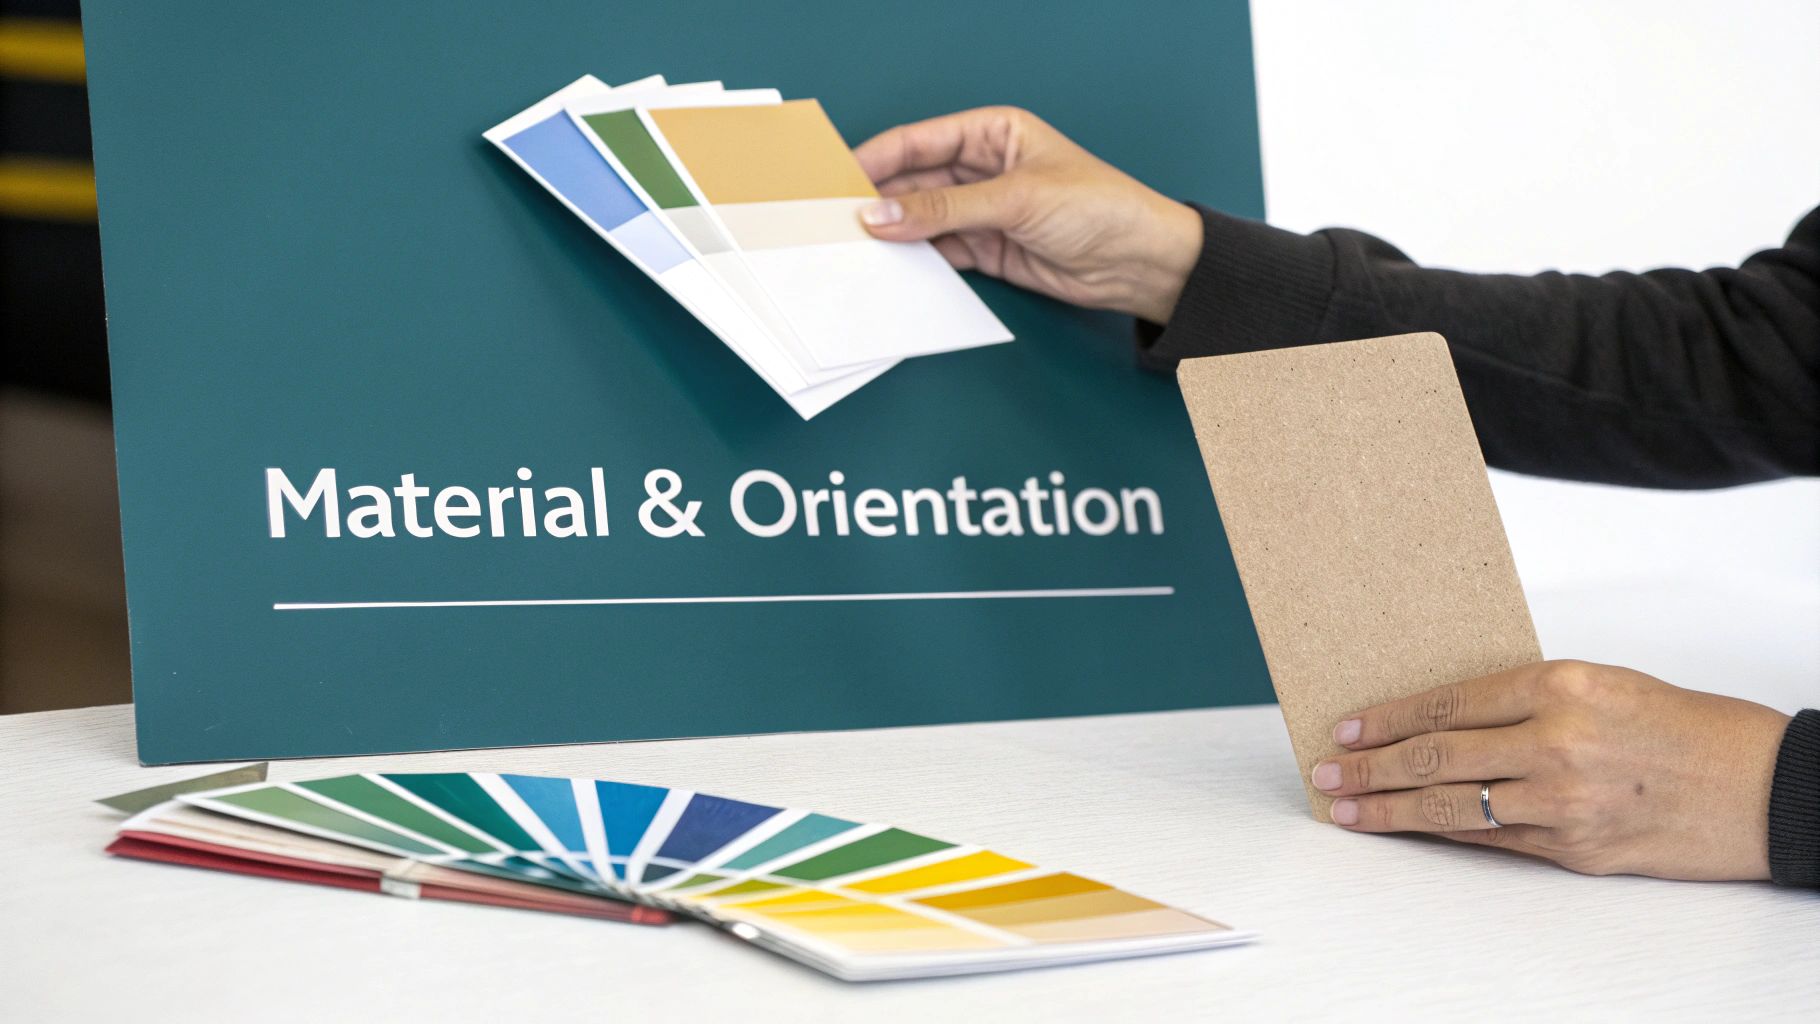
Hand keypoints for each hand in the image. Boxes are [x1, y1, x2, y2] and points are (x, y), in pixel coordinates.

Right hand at [853, 107, 1201, 323]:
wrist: (1140, 263)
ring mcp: (983, 210)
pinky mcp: (987, 249)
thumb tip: (883, 215)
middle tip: (834, 218)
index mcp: (993, 132)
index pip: (921, 141)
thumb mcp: (1017, 199)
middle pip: (914, 180)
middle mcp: (983, 168)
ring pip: (921, 218)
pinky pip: (938, 250)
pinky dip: (914, 259)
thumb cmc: (1100, 208)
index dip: (877, 157)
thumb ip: (945, 210)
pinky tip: (889, 266)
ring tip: (852, 245)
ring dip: (892, 232)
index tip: (838, 178)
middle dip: (877, 198)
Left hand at [1315, 660, 1790, 879]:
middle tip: (1326, 771)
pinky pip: (1491, 841)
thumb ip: (1527, 699)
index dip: (1387, 718)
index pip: (1448, 702)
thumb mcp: (1603, 684)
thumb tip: (1446, 716)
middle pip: (1436, 756)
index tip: (1347, 726)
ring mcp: (1563, 802)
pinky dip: (1443, 836)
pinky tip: (1408, 831)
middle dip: (1370, 767)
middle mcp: (1556, 742)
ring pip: (1452, 806)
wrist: (1760, 788)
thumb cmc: (1683, 726)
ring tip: (1346, 808)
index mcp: (1560, 685)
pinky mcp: (1575, 849)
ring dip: (1389, 810)